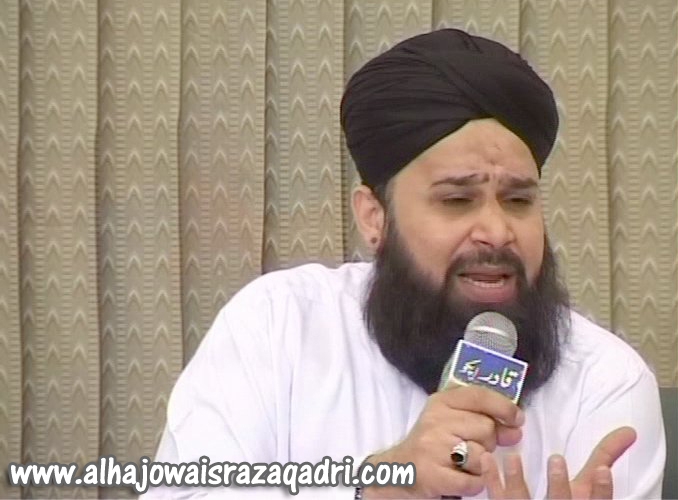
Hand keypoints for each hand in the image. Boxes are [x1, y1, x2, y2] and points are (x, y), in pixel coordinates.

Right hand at [362, 385, 524, 498]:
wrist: (400, 470)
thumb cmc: (432, 443)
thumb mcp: (452, 421)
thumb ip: (483, 419)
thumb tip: (516, 428)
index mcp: (440, 402)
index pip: (479, 395)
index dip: (504, 407)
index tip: (517, 419)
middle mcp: (435, 421)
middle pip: (486, 428)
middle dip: (487, 443)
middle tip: (470, 447)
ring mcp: (432, 448)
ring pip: (482, 456)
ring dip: (480, 466)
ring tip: (462, 464)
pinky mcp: (433, 475)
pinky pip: (473, 481)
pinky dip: (473, 484)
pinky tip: (460, 478)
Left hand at [480, 426, 636, 498]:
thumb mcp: (587, 485)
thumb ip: (605, 457)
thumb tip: (628, 431)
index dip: (603, 490)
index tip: (604, 472)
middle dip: (559, 485)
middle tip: (556, 459)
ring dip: (517, 480)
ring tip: (513, 458)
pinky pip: (497, 498)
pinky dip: (490, 479)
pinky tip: (486, 459)